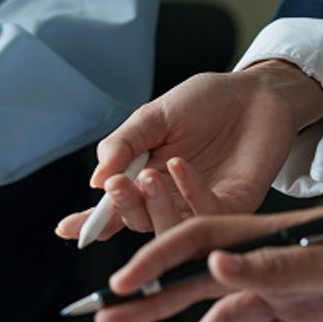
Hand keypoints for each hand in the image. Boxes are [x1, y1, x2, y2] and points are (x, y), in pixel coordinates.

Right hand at [55, 60, 322, 241]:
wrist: (257, 93)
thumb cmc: (206, 102)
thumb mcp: (155, 116)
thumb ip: (124, 144)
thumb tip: (96, 180)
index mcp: (147, 180)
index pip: (115, 210)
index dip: (90, 222)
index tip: (65, 228)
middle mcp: (172, 200)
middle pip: (138, 222)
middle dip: (122, 207)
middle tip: (116, 183)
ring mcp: (202, 206)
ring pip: (168, 226)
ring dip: (152, 204)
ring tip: (147, 174)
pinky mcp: (234, 207)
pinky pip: (205, 213)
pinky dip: (188, 193)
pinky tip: (178, 166)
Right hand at [94, 190, 322, 321]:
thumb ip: (276, 265)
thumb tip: (215, 264)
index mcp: (268, 239)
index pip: (196, 247)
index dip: (155, 265)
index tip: (120, 288)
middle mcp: (269, 265)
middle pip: (198, 289)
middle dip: (154, 308)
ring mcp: (288, 292)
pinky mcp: (310, 317)